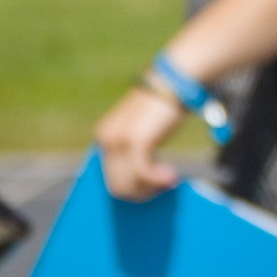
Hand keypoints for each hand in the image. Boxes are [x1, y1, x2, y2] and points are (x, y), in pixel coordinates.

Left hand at [94, 80, 194, 201]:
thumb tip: (139, 182)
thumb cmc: (161, 107)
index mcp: (104, 137)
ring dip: (150, 189)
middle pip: (117, 187)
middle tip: (163, 187)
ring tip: (170, 179)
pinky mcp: (136, 142)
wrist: (172, 84)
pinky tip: (172, 175)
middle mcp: (106, 140)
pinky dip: (158, 180)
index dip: (132, 188)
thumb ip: (132, 150)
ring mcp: (119, 141)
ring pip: (128, 185)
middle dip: (142, 193)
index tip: (151, 188)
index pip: (110, 178)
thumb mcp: (139, 129)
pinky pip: (143, 174)